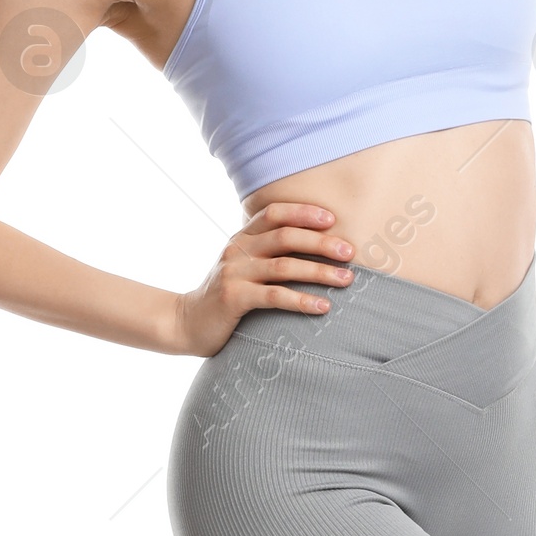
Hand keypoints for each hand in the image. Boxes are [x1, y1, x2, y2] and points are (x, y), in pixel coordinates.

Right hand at [170, 202, 354, 356]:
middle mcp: (237, 250)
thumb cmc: (225, 295)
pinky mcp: (233, 299)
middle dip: (321, 242)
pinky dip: (301, 300)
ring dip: (320, 272)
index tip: (332, 219)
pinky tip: (323, 306)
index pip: (274, 213)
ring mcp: (234, 273)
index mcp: (241, 237)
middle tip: (350, 252)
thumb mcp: (241, 266)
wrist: (185, 323)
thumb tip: (316, 247)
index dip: (303, 212)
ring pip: (284, 266)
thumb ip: (266, 253)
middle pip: (285, 237)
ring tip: (346, 279)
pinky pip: (274, 296)